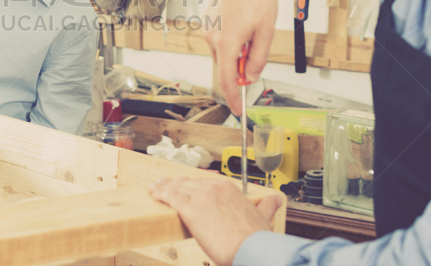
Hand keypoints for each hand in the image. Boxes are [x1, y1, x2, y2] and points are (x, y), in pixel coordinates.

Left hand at [150, 177, 282, 265]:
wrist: (250, 248)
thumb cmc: (255, 239)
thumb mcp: (262, 217)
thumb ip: (267, 206)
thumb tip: (276, 199)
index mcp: (229, 189)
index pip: (204, 183)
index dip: (192, 183)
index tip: (185, 184)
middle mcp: (214, 189)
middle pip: (189, 183)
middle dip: (175, 183)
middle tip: (164, 183)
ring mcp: (201, 197)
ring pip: (177, 187)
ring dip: (164, 186)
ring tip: (155, 187)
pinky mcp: (190, 208)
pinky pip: (171, 197)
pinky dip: (162, 194)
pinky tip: (156, 194)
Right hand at [205, 0, 276, 115]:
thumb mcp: (266, 31)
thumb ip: (259, 58)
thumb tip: (252, 75)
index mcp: (227, 43)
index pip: (228, 81)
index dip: (233, 98)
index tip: (237, 109)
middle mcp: (212, 38)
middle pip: (226, 67)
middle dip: (240, 67)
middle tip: (257, 52)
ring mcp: (208, 29)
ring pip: (223, 53)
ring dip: (237, 52)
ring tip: (252, 30)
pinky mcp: (208, 22)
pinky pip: (219, 40)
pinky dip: (231, 40)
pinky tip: (243, 23)